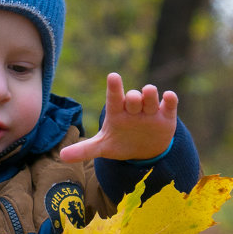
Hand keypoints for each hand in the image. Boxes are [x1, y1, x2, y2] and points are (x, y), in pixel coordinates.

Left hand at [60, 73, 177, 162]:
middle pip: (133, 96)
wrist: (144, 152)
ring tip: (148, 94)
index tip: (113, 76)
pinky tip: (169, 97)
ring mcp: (150, 111)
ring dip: (149, 94)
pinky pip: (170, 103)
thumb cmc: (120, 143)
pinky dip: (169, 99)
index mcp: (117, 112)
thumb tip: (62, 157)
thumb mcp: (103, 148)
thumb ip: (84, 150)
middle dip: (132, 97)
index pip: (114, 97)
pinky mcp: (166, 116)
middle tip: (131, 101)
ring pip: (150, 95)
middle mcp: (133, 108)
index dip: (114, 87)